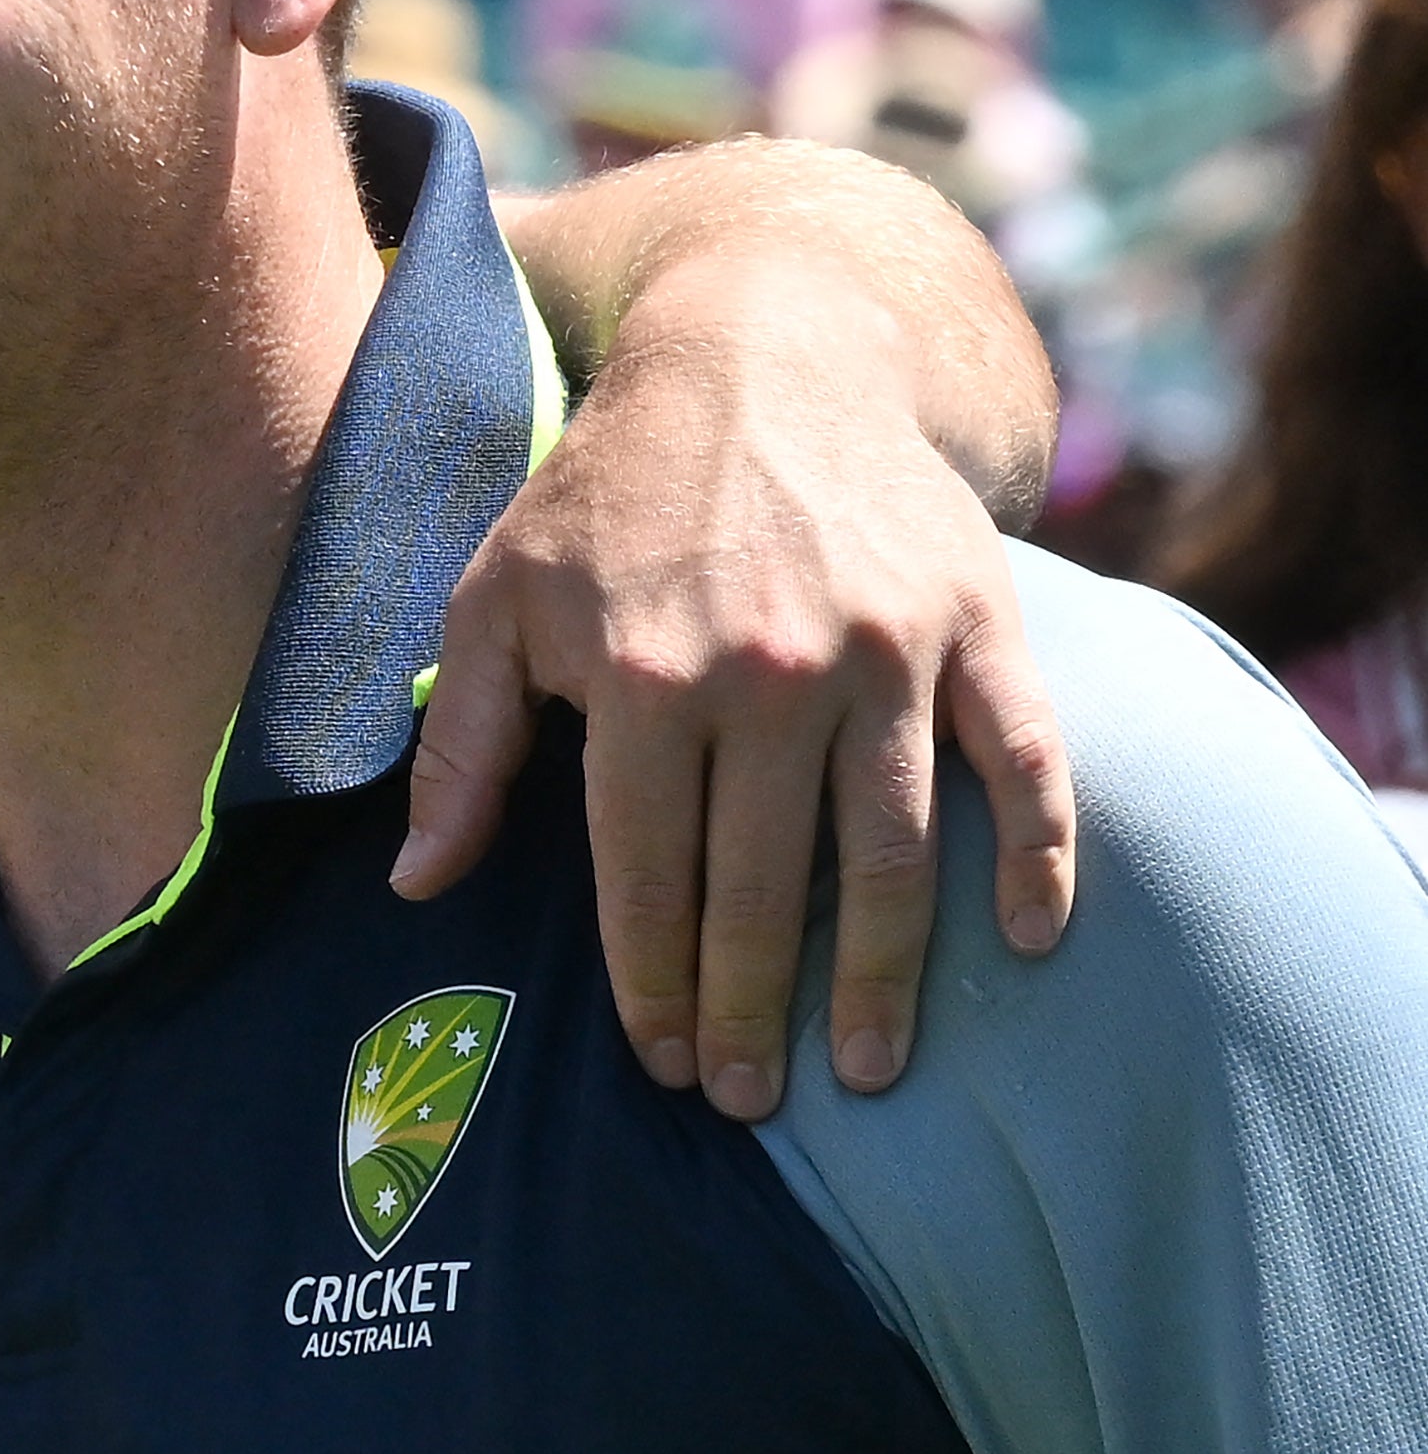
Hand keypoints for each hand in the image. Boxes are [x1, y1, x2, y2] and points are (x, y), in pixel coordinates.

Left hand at [395, 321, 1072, 1117]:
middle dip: (754, 1008)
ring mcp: (887, 648)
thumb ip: (460, 747)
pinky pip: (1024, 758)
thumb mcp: (492, 596)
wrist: (763, 353)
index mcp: (643, 676)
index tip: (664, 1065)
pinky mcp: (978, 620)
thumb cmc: (605, 493)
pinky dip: (1038, 855)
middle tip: (750, 1101)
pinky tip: (1027, 944)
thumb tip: (416, 886)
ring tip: (871, 1071)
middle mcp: (768, 671)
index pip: (645, 872)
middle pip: (765, 883)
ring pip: (893, 849)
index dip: (653, 981)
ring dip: (884, 974)